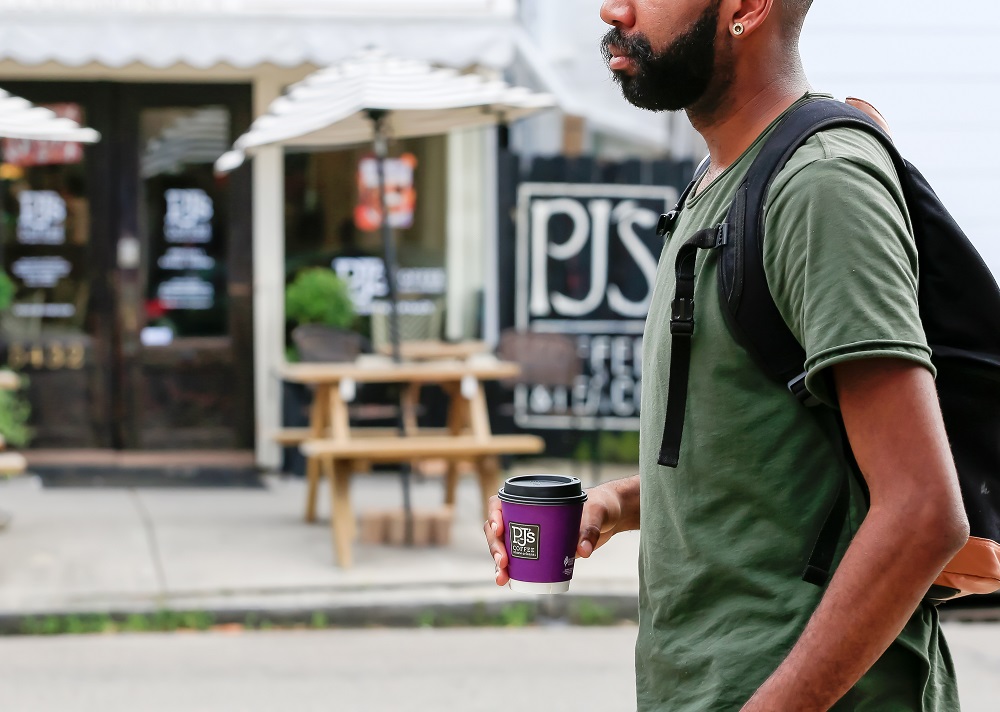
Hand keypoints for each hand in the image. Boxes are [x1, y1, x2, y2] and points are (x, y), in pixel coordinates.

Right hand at [484, 479, 633, 585]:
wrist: (611, 517)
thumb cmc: (602, 506)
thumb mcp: (597, 513)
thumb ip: (590, 530)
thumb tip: (583, 552)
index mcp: (533, 498)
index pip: (501, 503)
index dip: (494, 514)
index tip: (499, 529)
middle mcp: (526, 515)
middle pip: (499, 529)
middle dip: (496, 546)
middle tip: (503, 562)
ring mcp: (532, 533)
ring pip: (505, 546)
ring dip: (499, 562)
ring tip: (502, 578)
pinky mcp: (540, 549)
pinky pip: (519, 559)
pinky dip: (511, 570)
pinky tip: (507, 582)